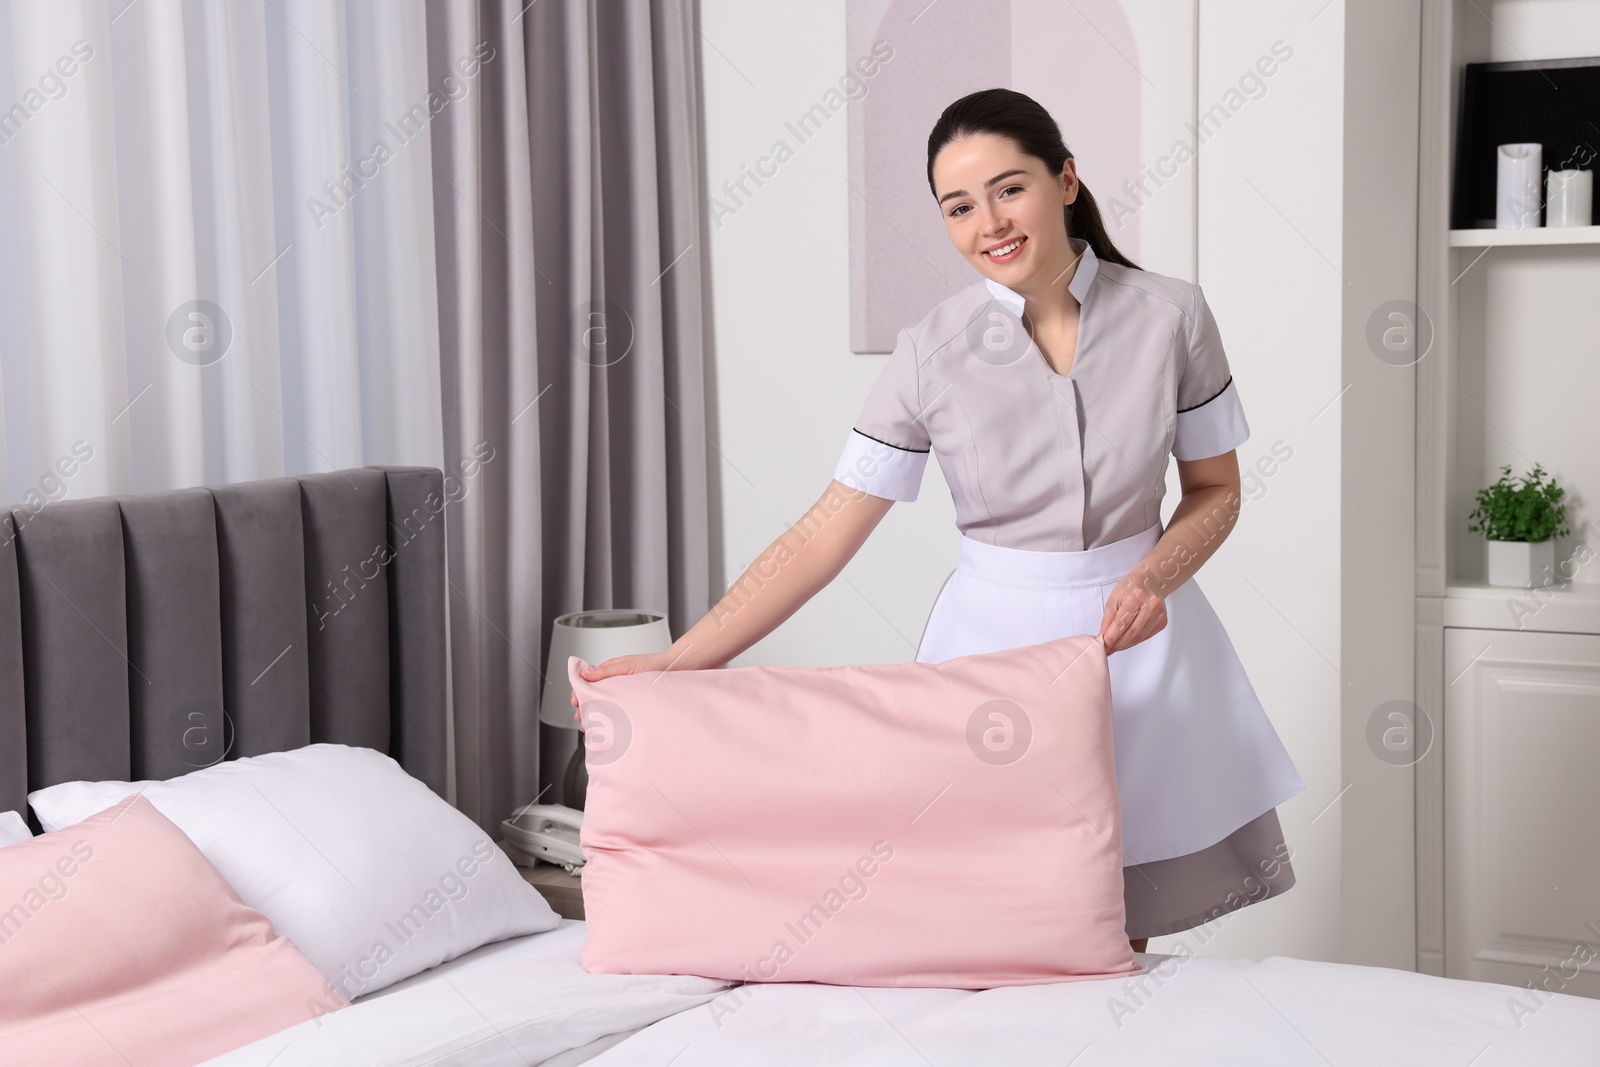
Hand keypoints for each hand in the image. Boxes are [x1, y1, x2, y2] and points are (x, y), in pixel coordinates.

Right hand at [568, 650, 682, 724]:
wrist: (675, 669)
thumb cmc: (653, 664)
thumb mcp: (626, 665)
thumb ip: (604, 670)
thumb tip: (583, 674)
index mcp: (609, 672)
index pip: (587, 682)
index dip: (579, 693)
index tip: (575, 702)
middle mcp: (615, 683)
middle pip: (594, 697)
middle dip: (585, 708)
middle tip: (582, 719)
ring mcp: (623, 694)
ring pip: (604, 706)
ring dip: (596, 716)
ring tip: (592, 728)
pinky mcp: (632, 703)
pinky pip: (618, 712)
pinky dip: (610, 720)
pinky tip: (608, 728)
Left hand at [1097, 575, 1166, 654]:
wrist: (1150, 581)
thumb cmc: (1130, 588)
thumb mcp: (1114, 598)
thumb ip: (1108, 619)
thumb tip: (1103, 637)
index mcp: (1135, 598)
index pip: (1121, 623)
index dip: (1111, 638)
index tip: (1103, 646)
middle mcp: (1150, 606)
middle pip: (1131, 633)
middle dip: (1117, 644)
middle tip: (1108, 649)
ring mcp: (1158, 614)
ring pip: (1139, 637)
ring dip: (1125, 645)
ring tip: (1115, 647)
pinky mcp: (1163, 621)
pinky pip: (1146, 636)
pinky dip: (1135, 641)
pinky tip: (1127, 641)